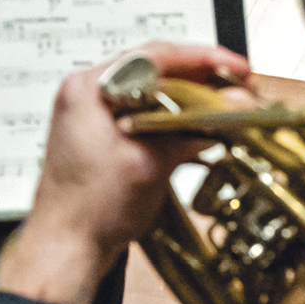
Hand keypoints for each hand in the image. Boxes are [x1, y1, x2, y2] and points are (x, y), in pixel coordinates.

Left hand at [0, 42, 253, 303]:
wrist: (65, 247)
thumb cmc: (91, 209)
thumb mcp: (150, 164)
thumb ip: (192, 129)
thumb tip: (234, 104)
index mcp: (88, 89)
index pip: (152, 56)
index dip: (201, 58)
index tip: (235, 66)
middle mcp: (85, 94)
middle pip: (152, 70)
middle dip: (199, 79)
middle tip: (239, 85)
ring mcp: (91, 114)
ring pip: (150, 93)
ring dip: (189, 99)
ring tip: (228, 105)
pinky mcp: (101, 135)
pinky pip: (143, 114)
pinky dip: (173, 118)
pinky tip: (200, 127)